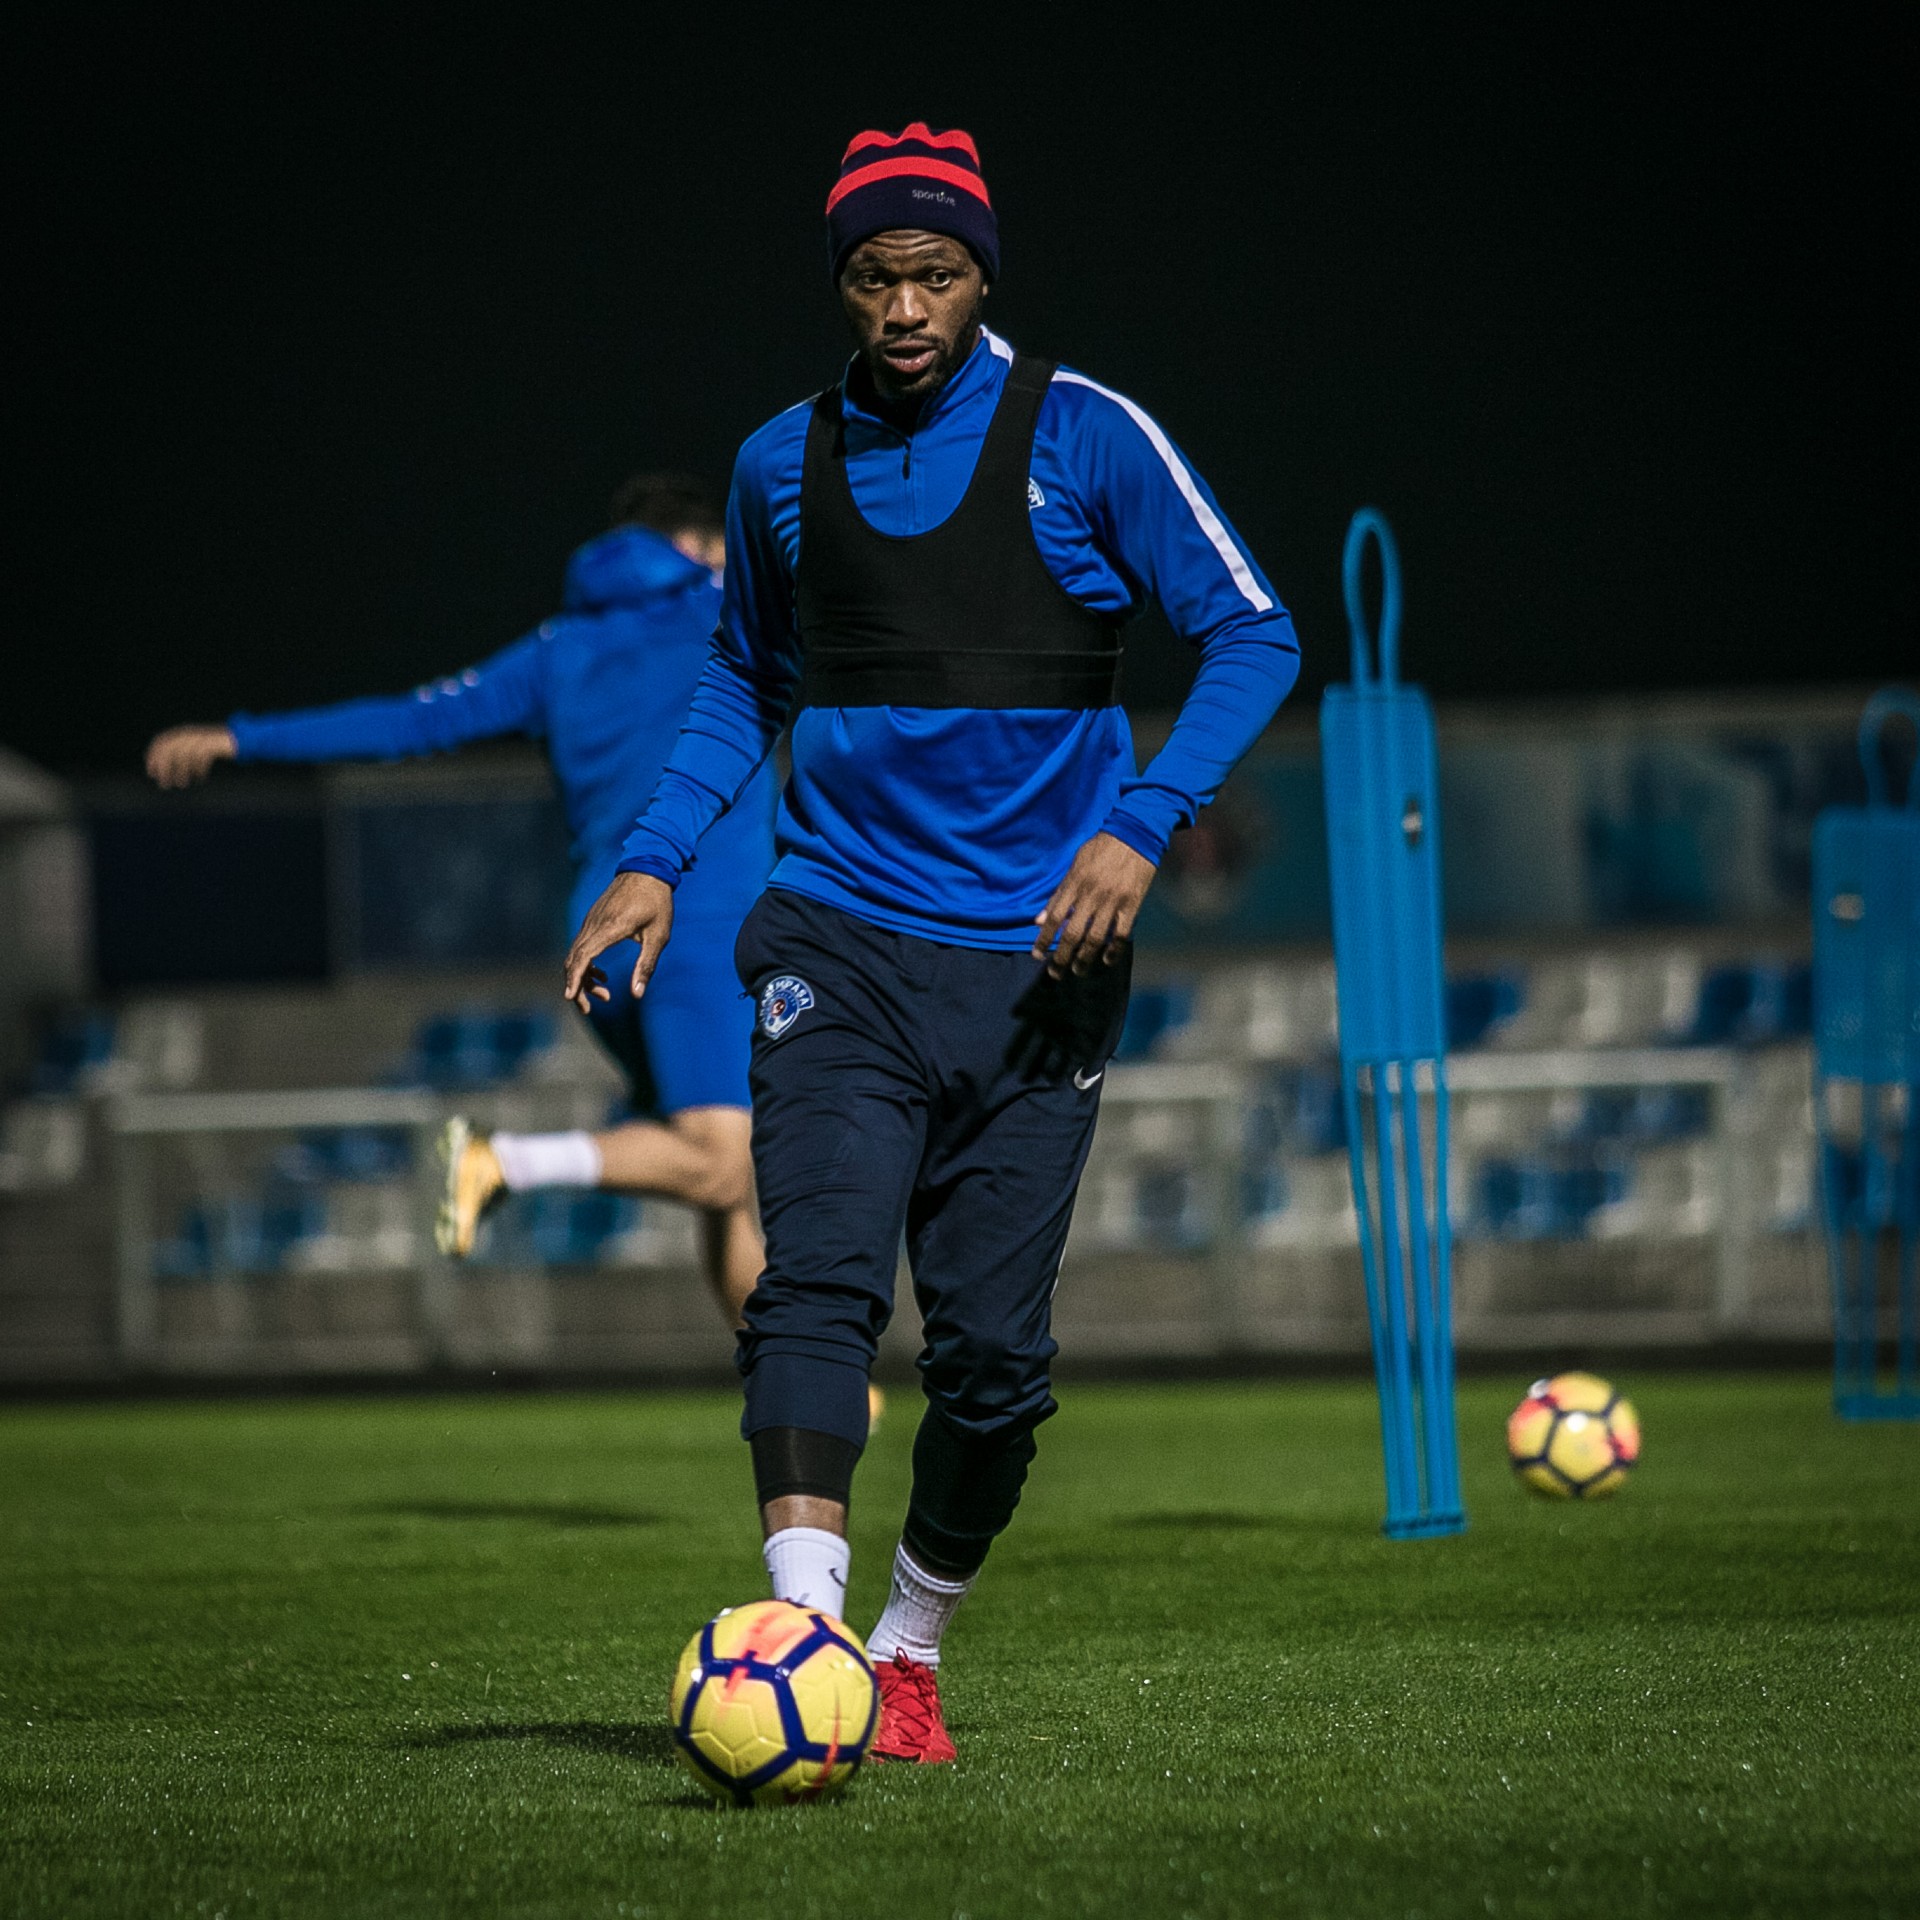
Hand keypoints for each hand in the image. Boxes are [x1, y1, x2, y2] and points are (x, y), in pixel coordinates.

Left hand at [146, 725, 237, 788]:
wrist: (240, 739)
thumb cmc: (215, 748)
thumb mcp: (195, 748)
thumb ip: (181, 753)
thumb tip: (163, 768)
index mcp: (183, 732)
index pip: (160, 742)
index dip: (153, 757)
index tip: (152, 773)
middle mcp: (190, 733)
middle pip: (170, 749)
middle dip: (164, 768)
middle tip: (164, 784)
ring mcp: (202, 737)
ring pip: (184, 754)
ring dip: (181, 772)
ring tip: (182, 784)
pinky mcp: (213, 744)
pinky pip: (201, 757)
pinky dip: (198, 769)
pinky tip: (200, 778)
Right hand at [562, 872, 675, 1013]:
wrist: (647, 868)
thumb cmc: (657, 902)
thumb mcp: (658, 936)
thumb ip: (646, 965)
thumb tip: (636, 994)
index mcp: (610, 928)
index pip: (583, 956)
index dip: (575, 979)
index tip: (570, 998)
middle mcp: (594, 924)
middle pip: (573, 960)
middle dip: (578, 987)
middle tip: (592, 1008)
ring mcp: (590, 921)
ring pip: (575, 954)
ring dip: (583, 978)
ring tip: (605, 994)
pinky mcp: (592, 920)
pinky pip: (580, 946)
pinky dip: (585, 964)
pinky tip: (602, 974)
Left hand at [1032, 831, 1156, 977]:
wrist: (1134, 834)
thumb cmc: (1100, 848)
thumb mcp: (1074, 865)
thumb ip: (1059, 893)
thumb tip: (1039, 920)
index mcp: (1075, 884)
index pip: (1054, 917)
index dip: (1043, 939)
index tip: (1036, 954)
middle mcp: (1091, 895)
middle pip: (1072, 934)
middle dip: (1061, 957)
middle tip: (1055, 973)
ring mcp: (1112, 901)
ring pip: (1095, 938)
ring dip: (1085, 958)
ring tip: (1078, 970)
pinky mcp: (1132, 904)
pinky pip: (1121, 934)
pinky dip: (1113, 950)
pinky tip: (1106, 960)